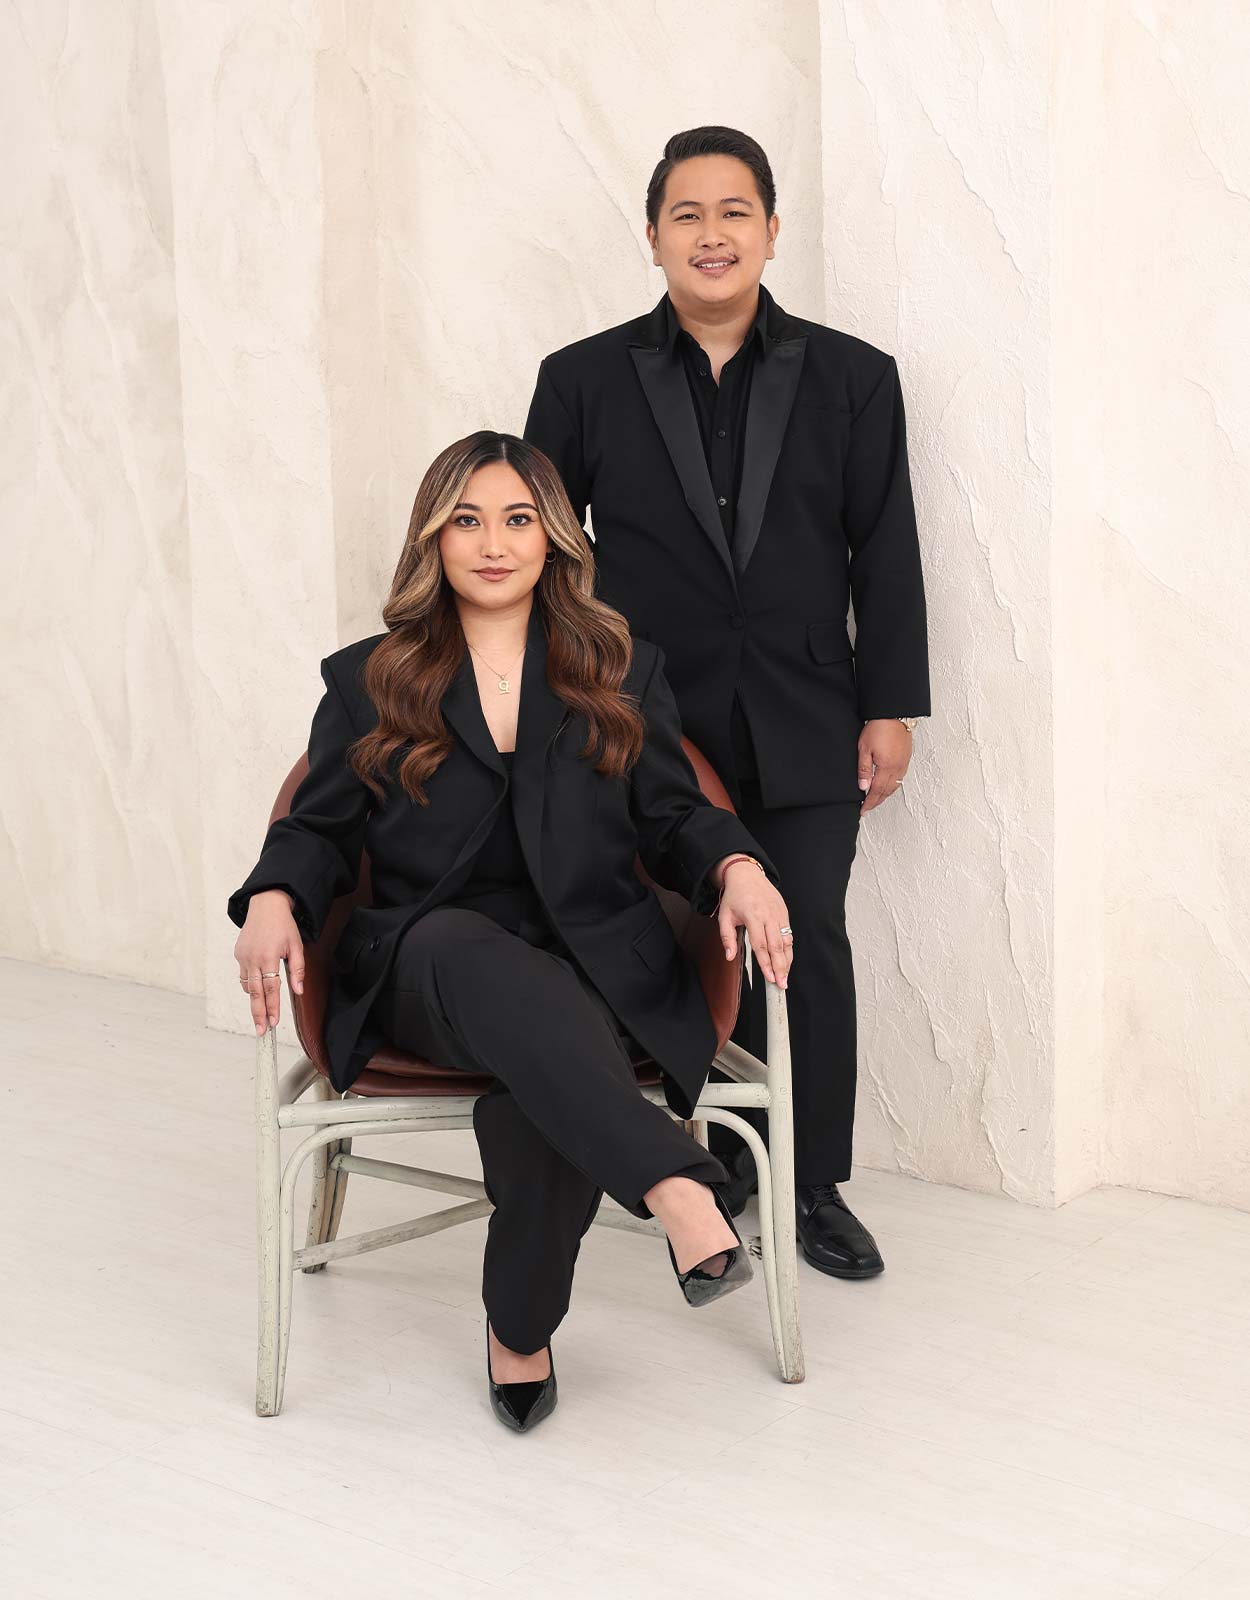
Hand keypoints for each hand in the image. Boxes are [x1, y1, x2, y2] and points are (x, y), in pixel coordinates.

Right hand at [233, 889, 304, 1034]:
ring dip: (254, 1001)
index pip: (271, 988)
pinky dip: (250, 984)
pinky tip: (257, 991)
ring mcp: (243, 957)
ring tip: (260, 1016)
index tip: (274, 1022)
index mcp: (268, 956)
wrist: (265, 905)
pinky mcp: (238, 954)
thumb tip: (298, 991)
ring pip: (247, 985)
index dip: (272, 1007)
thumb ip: (298, 970)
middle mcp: (253, 958)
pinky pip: (244, 975)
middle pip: (254, 993)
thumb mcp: (297, 946)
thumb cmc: (283, 925)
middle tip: (261, 1031)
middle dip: (258, 1013)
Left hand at [714, 858, 793, 988]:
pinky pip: (789, 934)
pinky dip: (789, 949)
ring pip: (786, 941)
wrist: (747, 875)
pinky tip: (788, 961)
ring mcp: (779, 914)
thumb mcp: (725, 916)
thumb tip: (730, 956)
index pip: (761, 945)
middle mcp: (768, 915)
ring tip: (785, 977)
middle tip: (781, 984)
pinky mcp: (784, 913)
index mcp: (753, 916)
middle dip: (780, 968)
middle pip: (777, 946)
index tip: (769, 979)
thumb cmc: (735, 896)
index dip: (766, 964)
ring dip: (787, 961)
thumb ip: (727, 938)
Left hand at [858, 720, 911, 812]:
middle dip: (877, 801)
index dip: (869, 802)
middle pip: (887, 791)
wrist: (894, 714)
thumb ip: (863, 769)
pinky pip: (900, 778)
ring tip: (876, 799)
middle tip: (868, 807)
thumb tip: (863, 787)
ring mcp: (903, 763)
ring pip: (895, 786)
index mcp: (886, 767)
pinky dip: (893, 786)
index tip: (863, 809)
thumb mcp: (864, 748)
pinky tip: (888, 786)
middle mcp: (897, 768)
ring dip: (885, 795)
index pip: (876, 791)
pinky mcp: (906, 758)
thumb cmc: (879, 727)